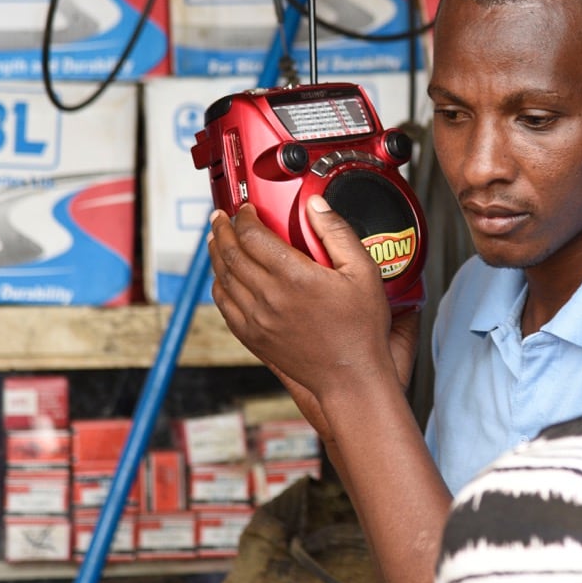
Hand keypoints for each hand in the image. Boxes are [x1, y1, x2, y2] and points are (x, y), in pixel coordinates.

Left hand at [207, 197, 399, 403]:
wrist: (351, 377)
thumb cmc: (361, 330)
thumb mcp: (364, 272)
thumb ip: (338, 233)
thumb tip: (316, 205)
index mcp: (294, 276)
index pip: (253, 235)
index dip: (245, 216)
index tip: (247, 209)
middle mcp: (269, 296)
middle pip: (231, 253)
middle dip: (223, 230)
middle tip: (222, 218)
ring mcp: (257, 319)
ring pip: (223, 278)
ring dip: (217, 254)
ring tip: (218, 240)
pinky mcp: (253, 337)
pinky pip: (225, 305)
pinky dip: (219, 286)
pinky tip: (223, 278)